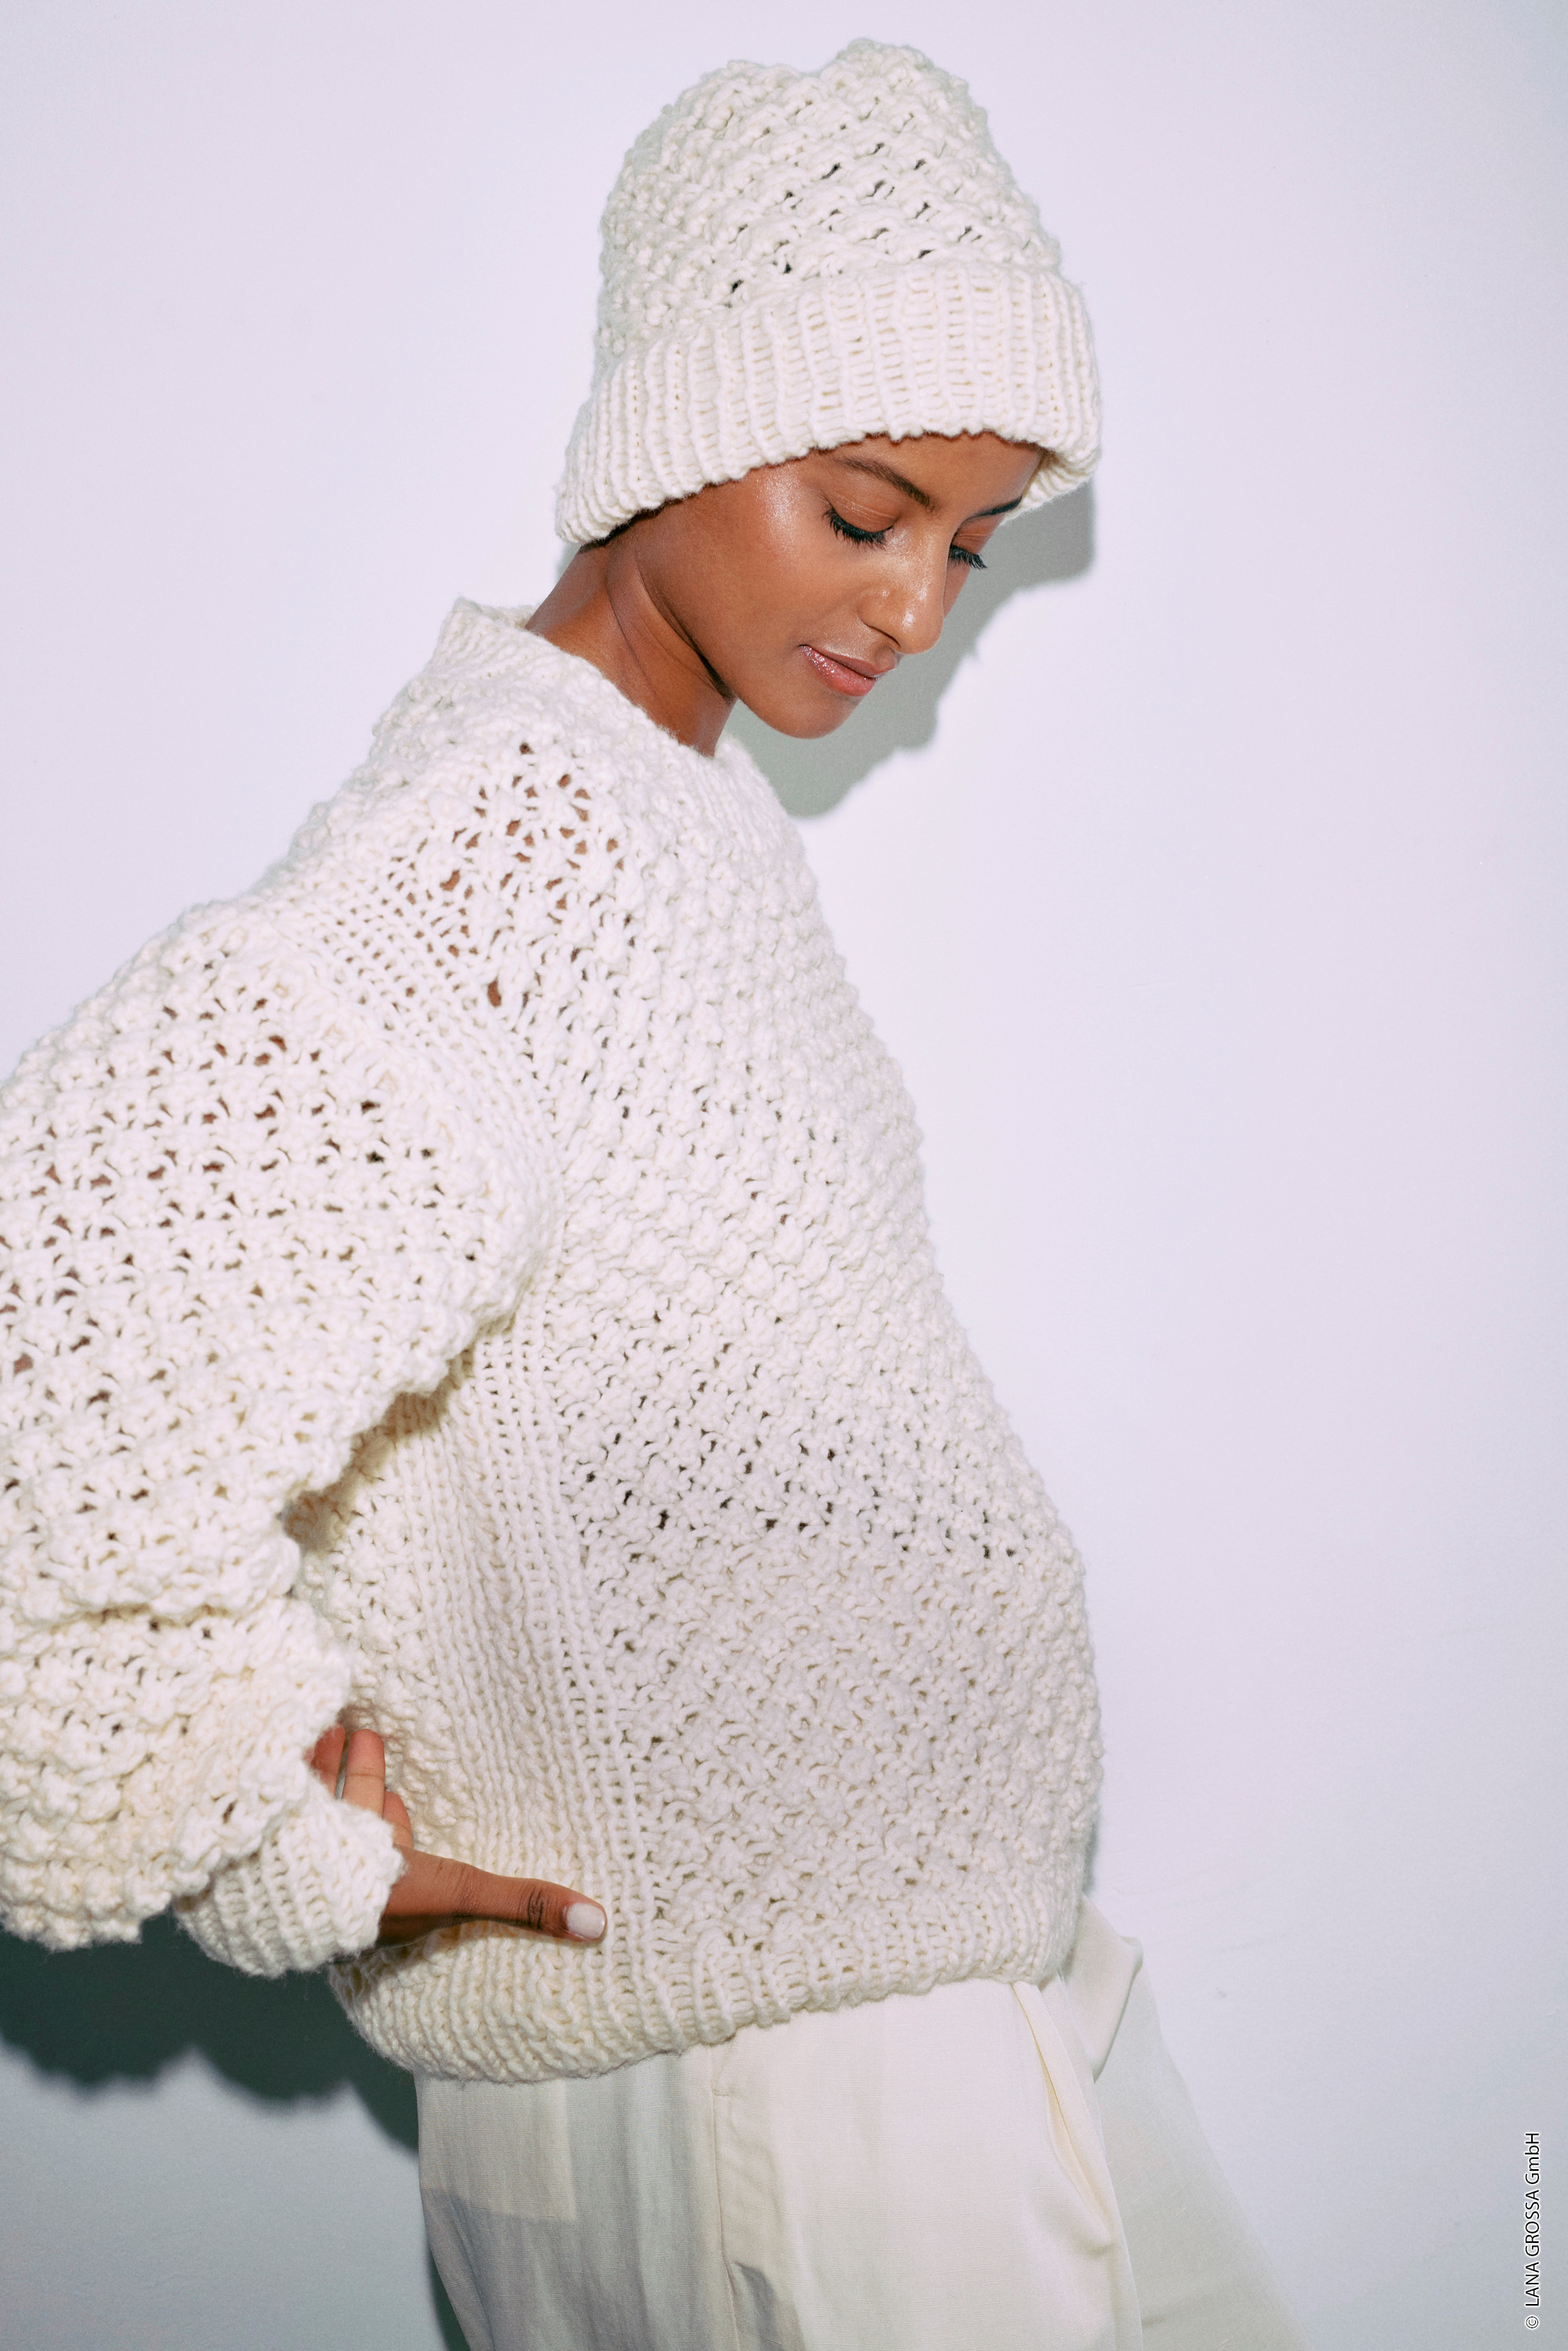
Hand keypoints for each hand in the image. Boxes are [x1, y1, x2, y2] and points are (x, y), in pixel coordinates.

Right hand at [310, 1726, 606, 1948]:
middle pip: (361, 1816)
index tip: (401, 1797)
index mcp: (387, 1890)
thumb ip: (525, 1902)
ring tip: (340, 1722)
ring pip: (328, 1793)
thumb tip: (600, 1927)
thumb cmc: (373, 1899)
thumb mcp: (460, 1891)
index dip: (399, 1826)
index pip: (398, 1854)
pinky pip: (293, 1779)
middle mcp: (346, 1867)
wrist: (283, 1882)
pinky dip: (302, 1753)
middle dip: (366, 1780)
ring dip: (336, 1761)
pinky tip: (305, 1722)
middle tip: (367, 1736)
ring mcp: (306, 1841)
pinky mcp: (276, 1819)